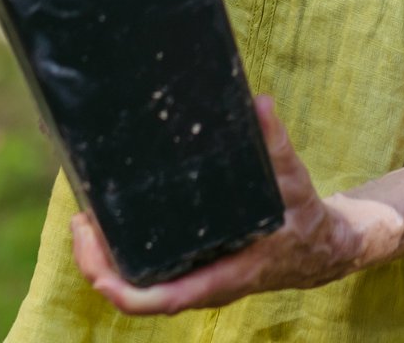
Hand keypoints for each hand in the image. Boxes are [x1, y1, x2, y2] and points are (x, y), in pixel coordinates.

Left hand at [70, 97, 365, 313]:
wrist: (321, 250)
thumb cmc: (305, 221)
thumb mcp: (295, 182)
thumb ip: (275, 144)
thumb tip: (260, 104)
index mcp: (222, 277)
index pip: (159, 299)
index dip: (119, 286)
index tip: (93, 256)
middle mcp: (201, 285)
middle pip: (134, 295)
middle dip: (97, 266)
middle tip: (82, 221)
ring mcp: (194, 281)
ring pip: (136, 287)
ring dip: (104, 262)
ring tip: (86, 219)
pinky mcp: (193, 270)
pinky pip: (147, 276)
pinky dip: (122, 257)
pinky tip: (110, 225)